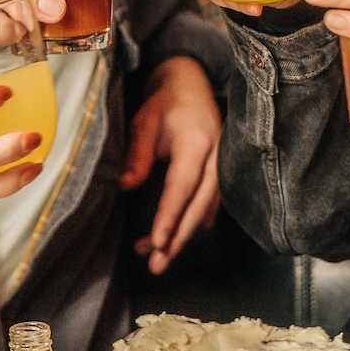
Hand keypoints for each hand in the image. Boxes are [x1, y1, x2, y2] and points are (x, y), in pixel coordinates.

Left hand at [119, 55, 221, 273]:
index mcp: (197, 143)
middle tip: (156, 266)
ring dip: (182, 235)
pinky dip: (192, 224)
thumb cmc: (165, 103)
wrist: (192, 84)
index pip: (183, 186)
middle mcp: (217, 159)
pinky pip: (210, 206)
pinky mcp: (221, 174)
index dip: (170, 215)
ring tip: (157, 259)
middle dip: (177, 239)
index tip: (157, 242)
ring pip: (206, 211)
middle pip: (199, 207)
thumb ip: (137, 154)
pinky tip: (176, 239)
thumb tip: (126, 186)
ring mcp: (223, 167)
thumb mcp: (144, 121)